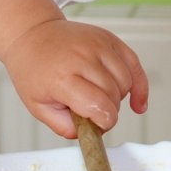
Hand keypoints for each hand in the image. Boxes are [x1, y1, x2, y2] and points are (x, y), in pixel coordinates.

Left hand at [0, 18, 149, 139]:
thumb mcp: (38, 106)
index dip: (104, 123)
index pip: (100, 107)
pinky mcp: (108, 38)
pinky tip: (136, 100)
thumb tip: (88, 135)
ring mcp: (97, 45)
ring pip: (125, 81)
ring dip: (119, 97)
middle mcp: (82, 58)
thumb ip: (64, 126)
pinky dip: (139, 84)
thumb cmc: (34, 70)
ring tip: (100, 97)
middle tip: (92, 112)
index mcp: (63, 78)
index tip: (97, 126)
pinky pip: (134, 63)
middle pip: (114, 96)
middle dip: (108, 111)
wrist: (32, 35)